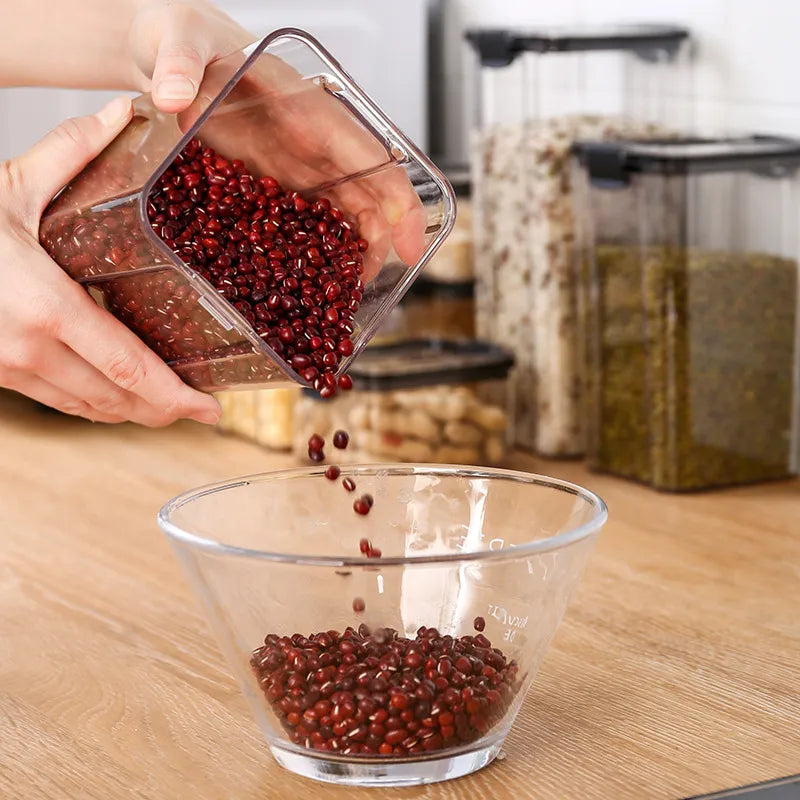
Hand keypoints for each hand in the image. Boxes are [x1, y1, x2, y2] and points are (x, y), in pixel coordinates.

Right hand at [0, 97, 221, 425]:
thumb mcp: (9, 185)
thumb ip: (70, 152)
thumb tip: (121, 112)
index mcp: (46, 308)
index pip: (129, 368)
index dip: (175, 396)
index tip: (211, 408)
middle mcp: (29, 350)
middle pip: (115, 399)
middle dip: (164, 411)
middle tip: (201, 412)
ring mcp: (8, 369)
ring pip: (86, 407)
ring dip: (132, 413)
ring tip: (169, 407)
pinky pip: (57, 399)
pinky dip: (94, 402)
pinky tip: (115, 395)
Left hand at [130, 1, 425, 276]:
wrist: (173, 56)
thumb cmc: (189, 38)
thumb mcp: (180, 39)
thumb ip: (180, 64)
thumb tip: (174, 96)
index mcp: (310, 111)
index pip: (373, 159)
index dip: (400, 204)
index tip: (411, 245)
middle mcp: (315, 145)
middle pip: (369, 198)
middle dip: (380, 243)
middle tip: (368, 286)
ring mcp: (297, 169)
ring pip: (344, 216)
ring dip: (352, 254)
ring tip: (345, 293)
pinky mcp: (276, 186)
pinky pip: (308, 223)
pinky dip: (318, 253)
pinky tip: (314, 281)